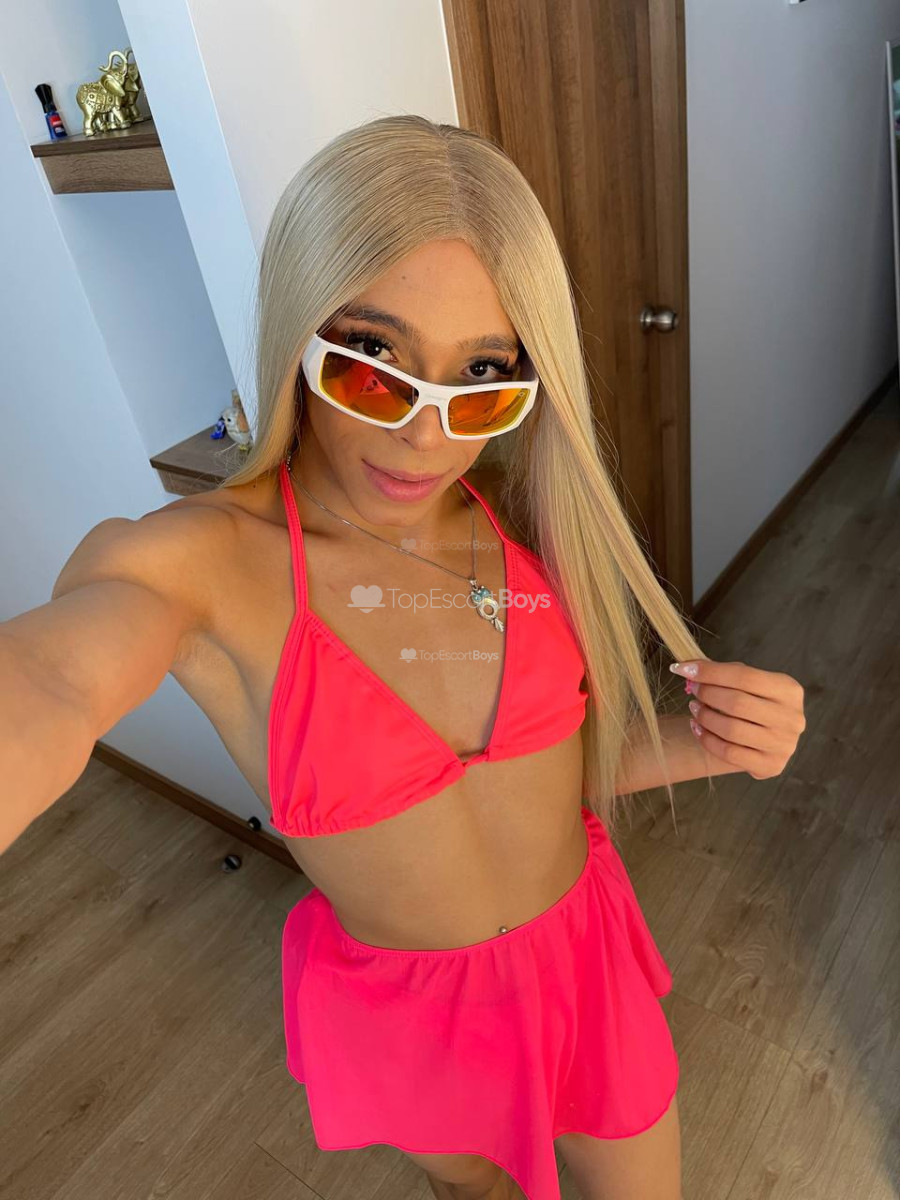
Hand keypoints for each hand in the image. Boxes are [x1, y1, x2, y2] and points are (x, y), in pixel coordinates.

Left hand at [669, 659, 805, 780]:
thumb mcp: (752, 684)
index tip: (683, 668)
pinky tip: (697, 728)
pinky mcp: (771, 766)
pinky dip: (707, 739)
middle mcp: (792, 718)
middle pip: (737, 703)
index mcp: (789, 690)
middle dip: (707, 694)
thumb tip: (689, 668)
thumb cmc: (756, 703)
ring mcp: (783, 745)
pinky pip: (730, 753)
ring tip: (694, 708)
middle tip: (693, 689)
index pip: (745, 676)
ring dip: (705, 717)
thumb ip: (727, 674)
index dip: (710, 672)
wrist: (770, 738)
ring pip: (732, 730)